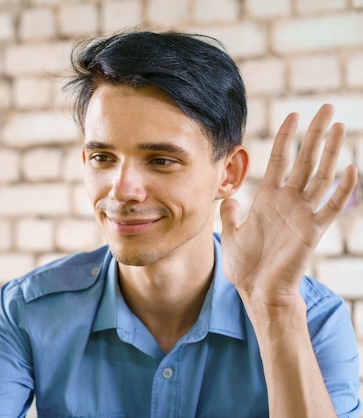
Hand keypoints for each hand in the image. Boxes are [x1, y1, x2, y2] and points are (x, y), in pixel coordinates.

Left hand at [219, 104, 357, 309]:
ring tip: (338, 126)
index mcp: (268, 199)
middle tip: (325, 107)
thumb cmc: (245, 266)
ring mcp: (302, 214)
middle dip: (314, 134)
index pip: (281, 160)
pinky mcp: (312, 231)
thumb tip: (228, 198)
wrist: (257, 291)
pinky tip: (352, 168)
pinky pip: (331, 207)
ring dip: (330, 152)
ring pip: (320, 176)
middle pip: (305, 160)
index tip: (293, 115)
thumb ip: (231, 215)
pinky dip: (342, 189)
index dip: (287, 138)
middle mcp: (288, 202)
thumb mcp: (232, 234)